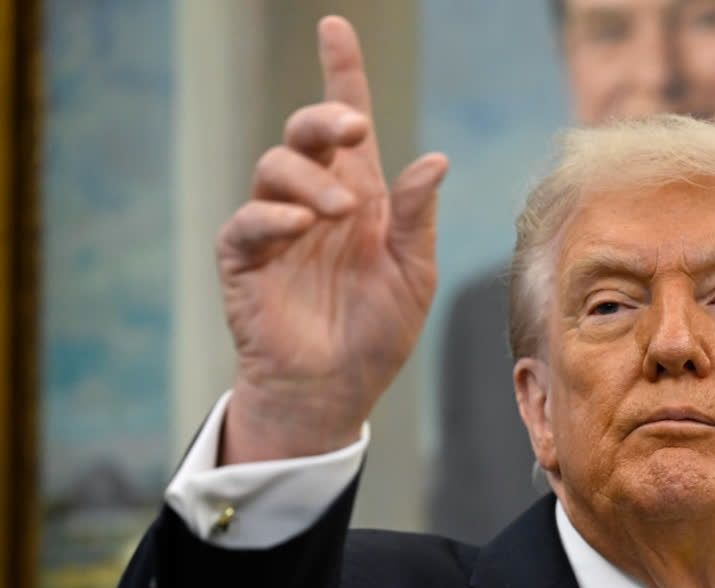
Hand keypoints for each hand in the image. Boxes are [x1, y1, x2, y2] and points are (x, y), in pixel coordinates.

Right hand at [217, 16, 446, 463]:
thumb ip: (418, 217)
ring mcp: (277, 228)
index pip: (346, 123)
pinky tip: (301, 228)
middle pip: (305, 132)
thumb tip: (434, 158)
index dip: (341, 74)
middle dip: (326, 117)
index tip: (335, 28)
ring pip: (275, 168)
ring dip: (310, 180)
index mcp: (359, 196)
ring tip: (341, 214)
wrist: (337, 389)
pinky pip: (248, 222)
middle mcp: (316, 201)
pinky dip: (273, 218)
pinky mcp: (245, 259)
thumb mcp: (413, 274)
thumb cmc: (376, 332)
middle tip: (355, 129)